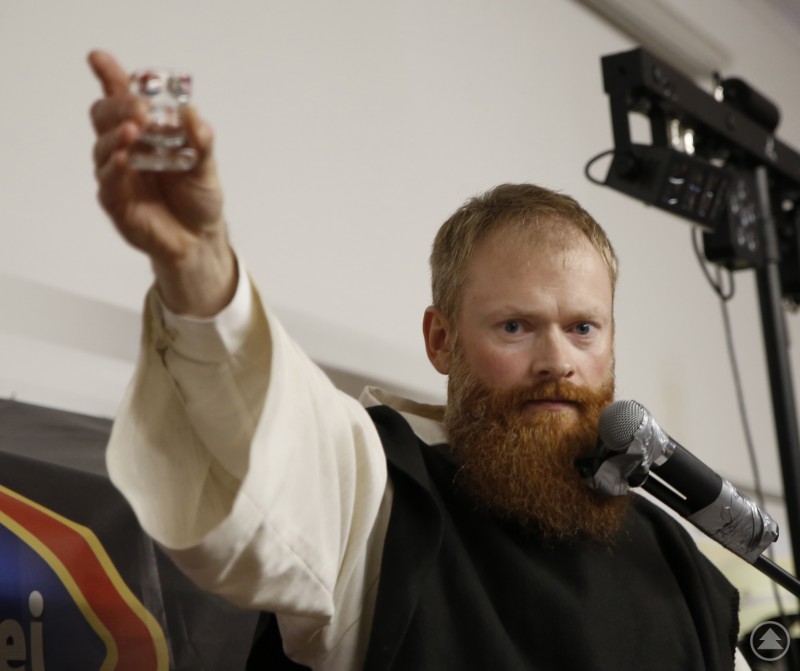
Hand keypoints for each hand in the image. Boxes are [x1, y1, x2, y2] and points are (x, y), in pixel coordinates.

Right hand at [88, 50, 236, 315]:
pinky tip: (124, 158)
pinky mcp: (116, 201)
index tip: (99, 59)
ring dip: (116, 135)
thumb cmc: (199, 198)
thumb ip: (201, 140)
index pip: (122, 98)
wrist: (201, 238)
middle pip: (105, 116)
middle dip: (120, 107)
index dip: (109, 76)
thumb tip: (191, 113)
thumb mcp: (207, 165)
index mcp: (146, 132)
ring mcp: (118, 174)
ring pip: (103, 146)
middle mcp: (126, 148)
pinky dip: (114, 167)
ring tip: (134, 130)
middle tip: (142, 110)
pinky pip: (108, 181)